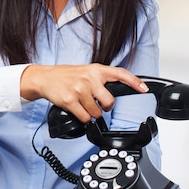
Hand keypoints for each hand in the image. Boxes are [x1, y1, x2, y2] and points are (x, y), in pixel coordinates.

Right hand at [20, 64, 148, 122]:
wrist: (45, 78)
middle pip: (109, 102)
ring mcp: (79, 90)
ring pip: (96, 113)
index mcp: (96, 70)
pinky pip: (84, 118)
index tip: (144, 89)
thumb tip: (117, 90)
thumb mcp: (85, 71)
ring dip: (91, 113)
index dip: (134, 82)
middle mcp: (89, 78)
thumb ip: (100, 79)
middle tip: (98, 104)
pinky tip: (76, 109)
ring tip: (82, 104)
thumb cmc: (66, 76)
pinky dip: (82, 118)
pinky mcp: (70, 101)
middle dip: (105, 108)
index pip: (120, 74)